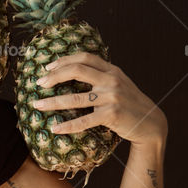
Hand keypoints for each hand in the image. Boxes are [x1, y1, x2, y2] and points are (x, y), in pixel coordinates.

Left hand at [30, 52, 167, 146]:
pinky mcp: (111, 115)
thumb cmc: (129, 103)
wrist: (151, 123)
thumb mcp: (118, 83)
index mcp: (112, 70)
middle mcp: (111, 80)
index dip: (64, 60)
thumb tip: (71, 70)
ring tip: (36, 105)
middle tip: (39, 83)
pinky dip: (67, 126)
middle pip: (76, 71)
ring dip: (52, 102)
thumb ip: (101, 75)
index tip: (47, 67)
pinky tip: (55, 129)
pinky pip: (84, 121)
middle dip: (54, 76)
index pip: (84, 58)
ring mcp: (112, 97)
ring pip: (75, 99)